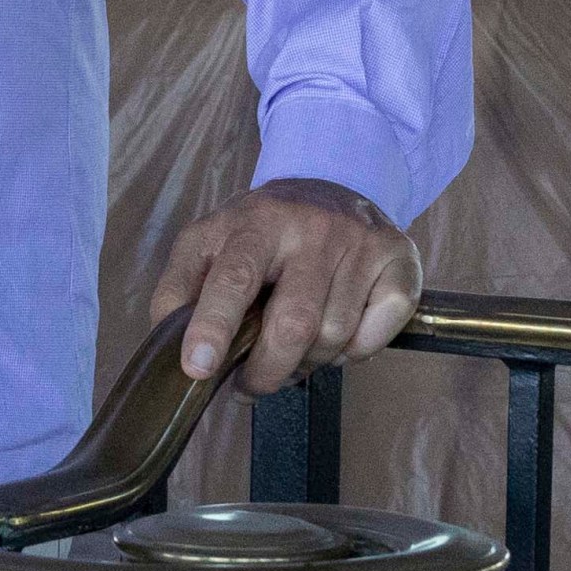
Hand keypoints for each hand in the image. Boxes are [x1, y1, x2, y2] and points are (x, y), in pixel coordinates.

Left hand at [149, 178, 422, 394]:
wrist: (333, 184)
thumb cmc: (263, 232)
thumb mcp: (210, 243)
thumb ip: (180, 290)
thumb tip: (172, 349)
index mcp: (256, 221)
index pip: (234, 278)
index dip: (214, 328)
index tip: (199, 368)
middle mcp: (312, 226)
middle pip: (292, 324)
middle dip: (266, 372)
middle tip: (250, 386)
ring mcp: (360, 242)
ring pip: (334, 337)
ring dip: (309, 363)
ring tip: (294, 350)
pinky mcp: (399, 259)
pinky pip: (375, 336)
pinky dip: (353, 352)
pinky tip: (338, 334)